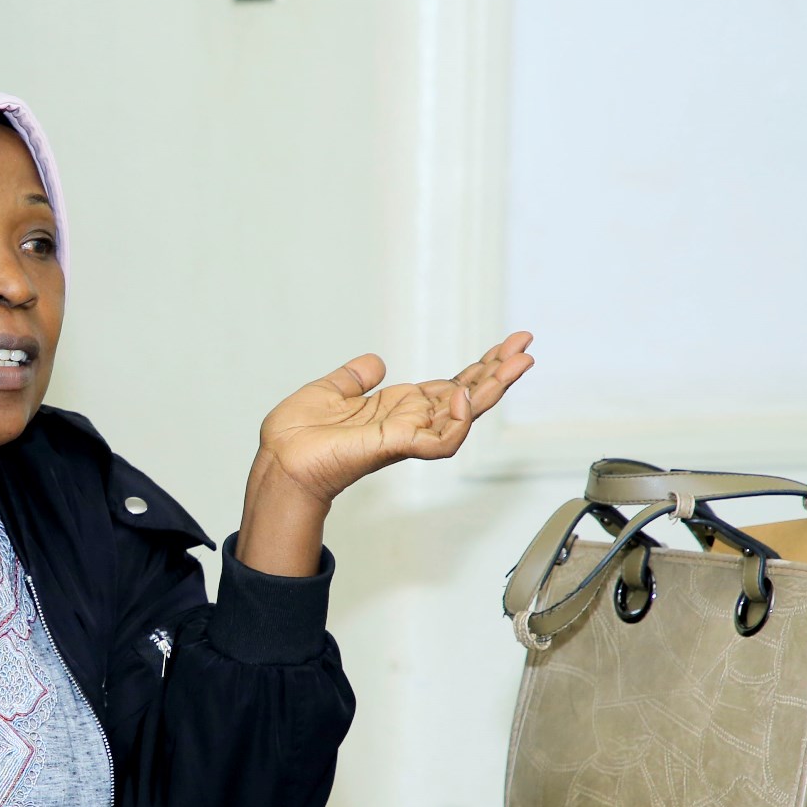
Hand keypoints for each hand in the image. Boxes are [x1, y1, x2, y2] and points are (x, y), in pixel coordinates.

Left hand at [234, 333, 533, 576]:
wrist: (279, 461)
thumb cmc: (297, 437)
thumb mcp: (330, 390)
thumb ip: (355, 377)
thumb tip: (375, 362)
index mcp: (397, 408)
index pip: (451, 386)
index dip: (480, 367)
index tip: (509, 345)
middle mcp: (408, 422)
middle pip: (468, 397)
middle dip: (498, 374)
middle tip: (527, 348)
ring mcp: (405, 435)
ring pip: (463, 417)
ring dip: (491, 391)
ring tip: (516, 363)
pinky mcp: (394, 446)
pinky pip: (439, 440)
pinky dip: (457, 420)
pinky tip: (467, 395)